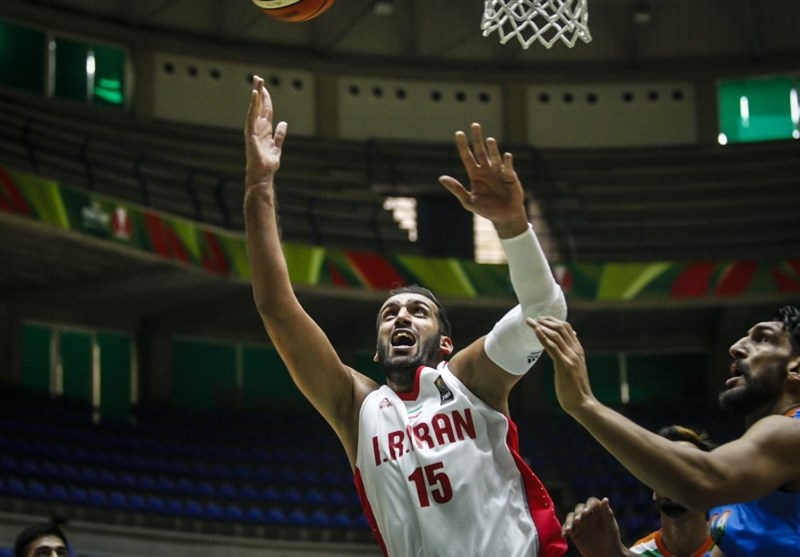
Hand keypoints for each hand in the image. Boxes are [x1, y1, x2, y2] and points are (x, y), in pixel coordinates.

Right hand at [245, 75, 287, 186]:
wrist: (262, 173)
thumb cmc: (268, 162)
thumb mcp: (277, 146)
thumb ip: (279, 134)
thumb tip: (283, 123)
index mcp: (264, 129)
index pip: (265, 110)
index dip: (266, 98)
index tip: (265, 87)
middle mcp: (258, 127)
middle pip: (259, 105)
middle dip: (259, 91)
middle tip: (258, 77)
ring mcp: (253, 129)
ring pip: (255, 108)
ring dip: (256, 94)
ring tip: (257, 81)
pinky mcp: (251, 133)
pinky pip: (252, 116)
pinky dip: (253, 105)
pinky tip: (254, 95)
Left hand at [438, 123, 526, 237]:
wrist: (504, 217)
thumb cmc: (486, 210)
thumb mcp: (468, 201)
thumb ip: (456, 189)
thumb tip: (441, 178)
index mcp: (475, 174)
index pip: (468, 156)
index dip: (463, 145)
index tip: (459, 133)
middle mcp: (486, 170)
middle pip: (480, 150)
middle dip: (477, 138)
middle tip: (475, 125)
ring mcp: (498, 171)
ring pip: (494, 156)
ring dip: (492, 149)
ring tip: (489, 140)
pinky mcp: (510, 176)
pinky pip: (507, 166)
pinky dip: (506, 161)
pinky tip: (505, 156)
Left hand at [527, 316, 595, 415]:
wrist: (582, 402)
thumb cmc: (576, 387)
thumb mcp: (575, 367)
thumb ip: (572, 355)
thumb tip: (569, 344)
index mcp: (578, 350)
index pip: (567, 328)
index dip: (554, 321)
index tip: (542, 319)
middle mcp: (575, 351)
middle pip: (561, 328)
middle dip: (546, 320)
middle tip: (534, 318)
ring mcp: (570, 357)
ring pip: (556, 334)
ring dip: (542, 326)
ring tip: (531, 322)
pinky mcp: (564, 365)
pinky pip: (552, 346)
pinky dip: (543, 337)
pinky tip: (535, 331)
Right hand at [562, 497, 628, 556]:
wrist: (608, 555)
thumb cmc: (613, 540)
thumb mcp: (611, 527)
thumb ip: (607, 513)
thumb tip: (605, 499)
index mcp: (598, 511)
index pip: (591, 503)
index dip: (588, 505)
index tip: (587, 511)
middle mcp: (587, 515)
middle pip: (579, 508)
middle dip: (578, 513)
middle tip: (578, 520)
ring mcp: (580, 523)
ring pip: (571, 517)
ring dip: (569, 521)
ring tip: (570, 529)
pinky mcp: (574, 532)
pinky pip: (566, 528)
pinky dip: (564, 531)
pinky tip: (565, 536)